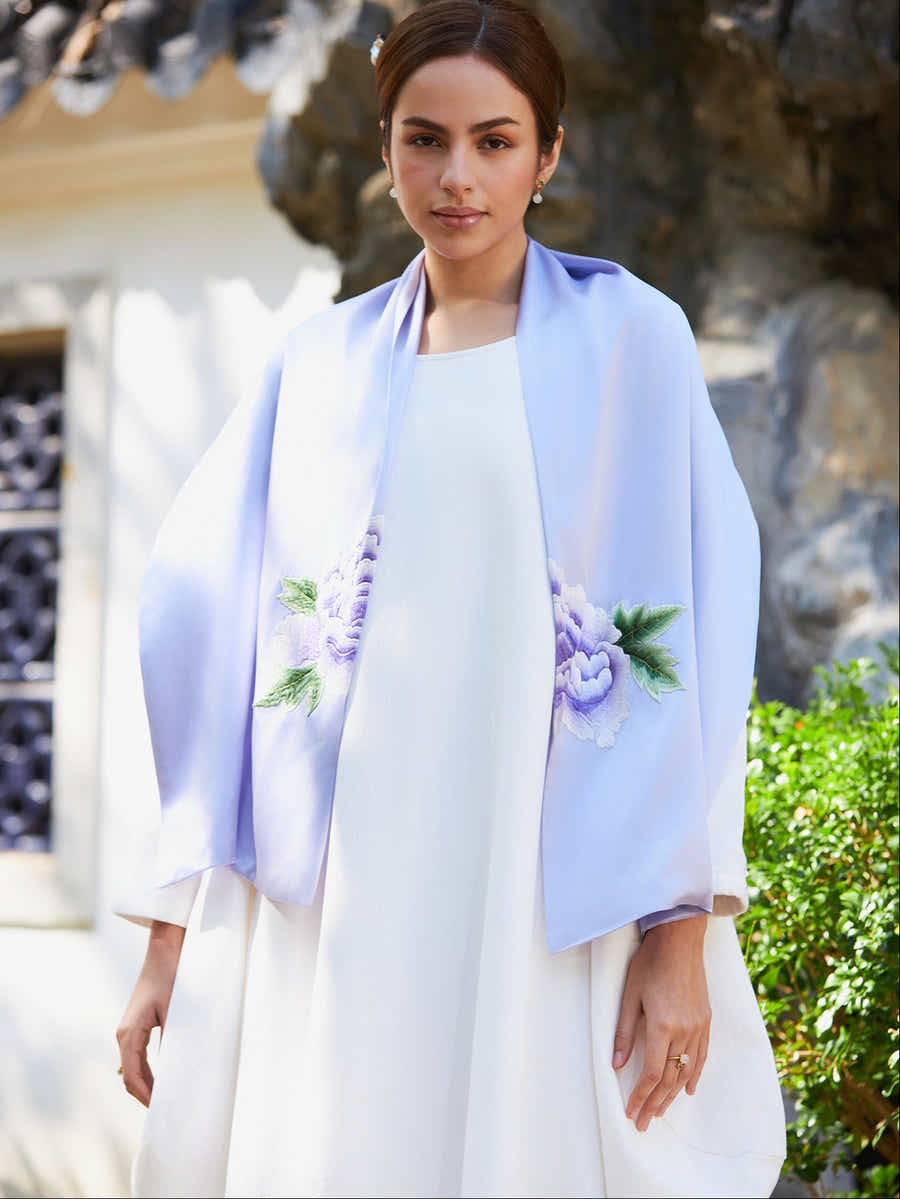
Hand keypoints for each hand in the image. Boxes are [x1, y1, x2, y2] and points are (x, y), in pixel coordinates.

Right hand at [115, 920, 184, 1105]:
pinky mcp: (138, 1023)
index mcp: (129, 1033)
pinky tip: (157, 1081)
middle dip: (145, 1095)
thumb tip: (179, 1070)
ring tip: (163, 1101)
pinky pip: (137, 1055)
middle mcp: (124, 1033)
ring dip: (145, 1084)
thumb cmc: (172, 976)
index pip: (132, 1076)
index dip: (145, 1096)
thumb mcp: (176, 1011)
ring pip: (132, 1067)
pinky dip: (145, 1071)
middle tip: (164, 1113)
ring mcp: (129, 1028)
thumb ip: (174, 1041)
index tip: (160, 1111)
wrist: (165, 949)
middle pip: (129, 1075)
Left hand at [612, 914, 710, 1131]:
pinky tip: (687, 1089)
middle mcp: (684, 1030)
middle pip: (669, 1078)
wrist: (679, 940)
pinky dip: (694, 1075)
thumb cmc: (649, 963)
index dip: (640, 1096)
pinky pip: (702, 1056)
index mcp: (662, 1025)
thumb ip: (624, 1032)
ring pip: (686, 1071)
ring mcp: (698, 1026)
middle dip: (654, 1103)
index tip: (631, 1113)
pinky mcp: (706, 1019)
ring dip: (672, 1094)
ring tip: (660, 1111)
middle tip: (643, 1123)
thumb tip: (615, 1065)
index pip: (652, 1073)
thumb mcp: (629, 995)